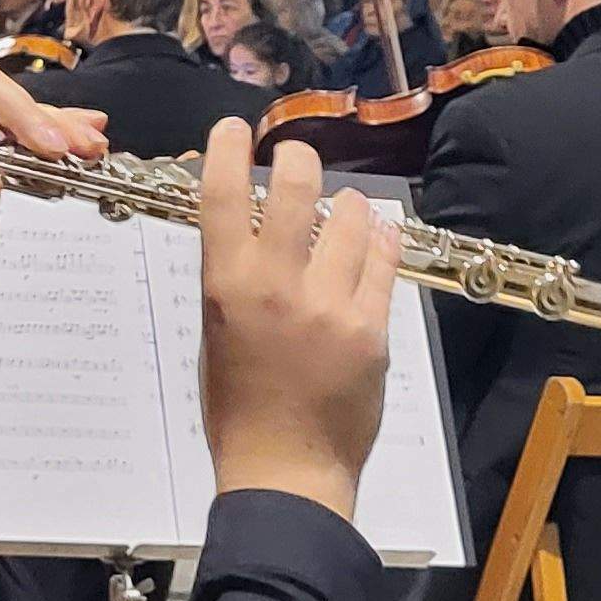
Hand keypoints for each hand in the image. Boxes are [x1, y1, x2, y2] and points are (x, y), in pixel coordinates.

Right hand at [192, 119, 393, 520]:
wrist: (285, 469)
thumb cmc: (240, 409)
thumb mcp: (216, 333)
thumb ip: (233, 277)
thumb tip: (248, 226)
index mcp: (225, 287)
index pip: (220, 195)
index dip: (226, 149)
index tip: (234, 130)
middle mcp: (276, 286)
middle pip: (293, 186)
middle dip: (297, 158)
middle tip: (296, 160)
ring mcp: (328, 305)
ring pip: (349, 217)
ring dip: (346, 205)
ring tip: (343, 213)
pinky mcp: (371, 327)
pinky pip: (383, 261)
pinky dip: (378, 241)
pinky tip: (374, 239)